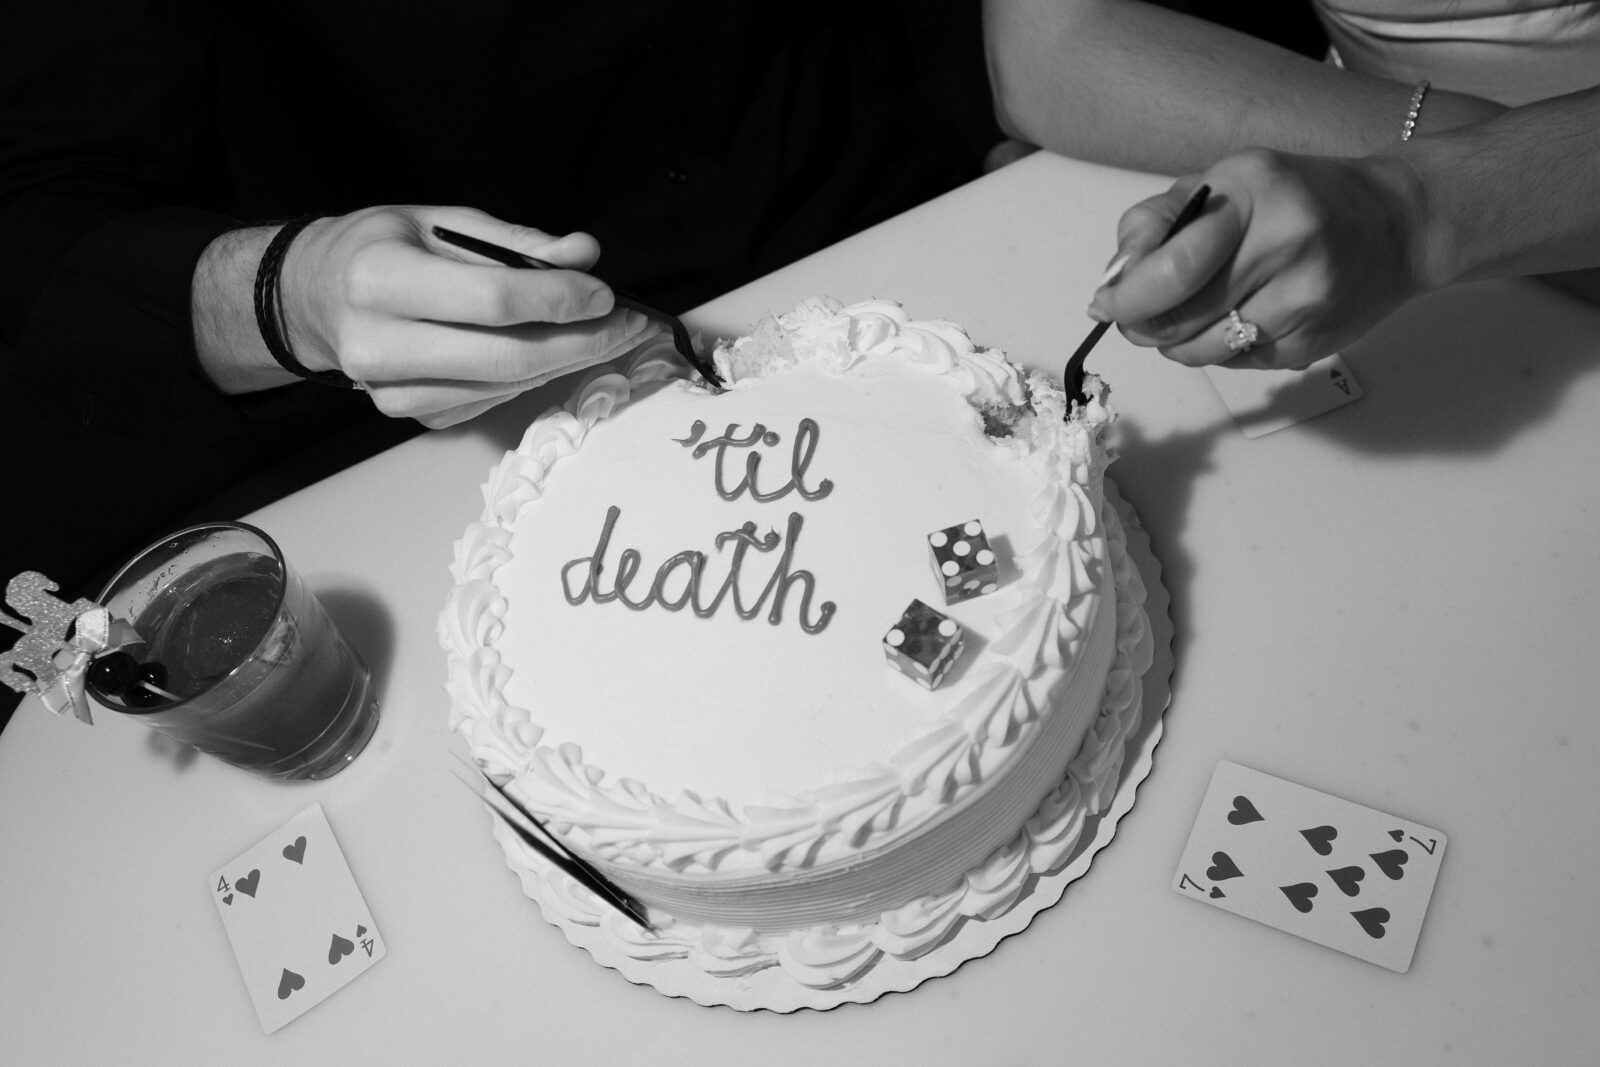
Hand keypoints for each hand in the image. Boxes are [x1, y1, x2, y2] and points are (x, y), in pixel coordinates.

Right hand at [279, 205, 656, 426]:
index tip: (604, 293)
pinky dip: (533, 376)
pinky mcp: (410, 416)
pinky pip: (490, 399)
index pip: (491, 301)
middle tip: (630, 324)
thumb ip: (515, 242)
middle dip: (582, 342)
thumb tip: (584, 256)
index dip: (559, 300)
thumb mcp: (439, 221)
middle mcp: (378, 345)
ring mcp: (391, 392)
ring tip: (608, 335)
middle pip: (506, 357)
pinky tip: (555, 352)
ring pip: (505, 386)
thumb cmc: (380, 248)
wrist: (312, 299)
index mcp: (379, 280)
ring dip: (568, 362)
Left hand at [1087, 149, 1426, 369]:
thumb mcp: (1227, 181)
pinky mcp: (1310, 347)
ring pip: (1199, 352)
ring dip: (1176, 342)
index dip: (1127, 297)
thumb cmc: (1297, 197)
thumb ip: (1161, 222)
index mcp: (1256, 197)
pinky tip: (1240, 317)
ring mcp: (1304, 304)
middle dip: (1143, 324)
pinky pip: (1233, 365)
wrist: (1399, 224)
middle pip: (1178, 320)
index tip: (1105, 303)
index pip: (1173, 268)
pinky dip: (1218, 350)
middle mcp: (1286, 249)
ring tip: (1193, 312)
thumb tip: (1113, 280)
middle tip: (1137, 314)